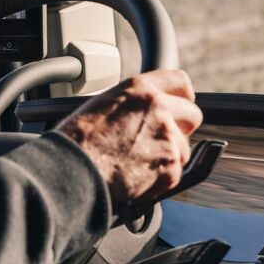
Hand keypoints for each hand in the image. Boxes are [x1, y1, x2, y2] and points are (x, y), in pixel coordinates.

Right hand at [56, 69, 202, 209]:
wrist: (71, 172)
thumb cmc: (76, 141)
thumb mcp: (102, 104)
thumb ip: (132, 103)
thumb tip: (142, 110)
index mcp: (140, 89)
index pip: (180, 82)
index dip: (182, 98)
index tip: (179, 108)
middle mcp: (158, 108)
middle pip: (192, 116)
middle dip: (179, 130)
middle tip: (157, 142)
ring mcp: (167, 137)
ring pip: (184, 149)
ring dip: (167, 158)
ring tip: (138, 164)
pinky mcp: (170, 167)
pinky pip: (175, 174)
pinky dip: (160, 180)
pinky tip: (136, 178)